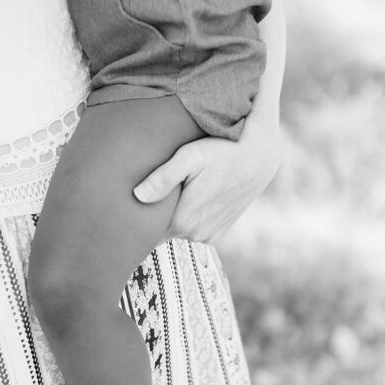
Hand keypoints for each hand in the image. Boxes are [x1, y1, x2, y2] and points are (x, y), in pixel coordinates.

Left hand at [133, 124, 281, 243]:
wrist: (259, 155)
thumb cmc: (222, 150)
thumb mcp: (190, 157)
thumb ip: (163, 178)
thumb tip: (137, 196)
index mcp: (183, 220)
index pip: (146, 232)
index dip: (136, 219)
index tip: (124, 209)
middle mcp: (196, 234)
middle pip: (160, 230)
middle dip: (152, 216)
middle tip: (145, 193)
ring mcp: (208, 235)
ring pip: (177, 230)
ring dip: (172, 216)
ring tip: (171, 192)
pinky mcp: (218, 231)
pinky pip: (192, 229)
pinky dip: (188, 218)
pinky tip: (189, 198)